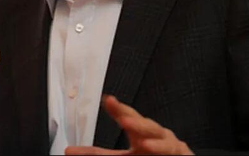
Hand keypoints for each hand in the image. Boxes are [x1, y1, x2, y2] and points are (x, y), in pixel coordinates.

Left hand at [65, 95, 192, 154]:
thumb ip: (97, 154)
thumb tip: (69, 152)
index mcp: (139, 134)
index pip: (127, 118)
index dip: (117, 108)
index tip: (106, 99)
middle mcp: (154, 135)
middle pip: (141, 121)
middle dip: (129, 114)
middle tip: (114, 104)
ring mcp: (168, 143)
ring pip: (154, 131)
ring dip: (141, 126)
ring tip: (126, 122)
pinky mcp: (179, 152)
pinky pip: (168, 149)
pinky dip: (158, 147)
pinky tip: (147, 145)